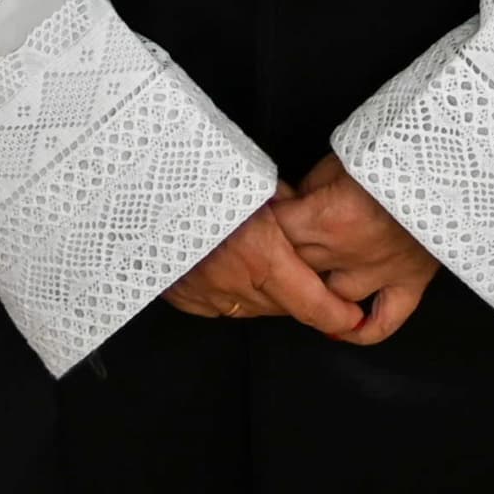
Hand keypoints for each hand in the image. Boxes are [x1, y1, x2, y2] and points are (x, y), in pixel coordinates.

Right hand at [163, 195, 371, 337]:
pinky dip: (231, 292)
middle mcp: (237, 283)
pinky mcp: (185, 298)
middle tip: (299, 267)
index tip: (353, 317)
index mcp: (262, 255)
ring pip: (254, 308)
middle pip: (284, 306)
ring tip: (259, 260)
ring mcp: (209, 295)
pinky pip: (221, 305)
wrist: (140, 186)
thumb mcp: (256, 182)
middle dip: (299, 293)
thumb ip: (286, 207)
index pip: (315, 304)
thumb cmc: (199, 176)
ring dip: (265, 293)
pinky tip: (228, 268)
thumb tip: (306, 215)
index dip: (339, 315)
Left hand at [267, 158, 435, 344]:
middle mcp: (347, 254)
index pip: (277, 230)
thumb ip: (311, 188)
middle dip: (285, 253)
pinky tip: (347, 329)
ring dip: (317, 289)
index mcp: (326, 219)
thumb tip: (290, 205)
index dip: (266, 220)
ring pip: (330, 297)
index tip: (264, 213)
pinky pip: (384, 322)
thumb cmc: (394, 153)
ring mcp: (379, 274)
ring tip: (309, 278)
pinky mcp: (409, 284)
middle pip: (297, 265)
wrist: (452, 163)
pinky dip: (364, 332)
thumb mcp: (340, 158)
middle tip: (281, 242)